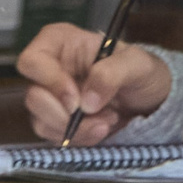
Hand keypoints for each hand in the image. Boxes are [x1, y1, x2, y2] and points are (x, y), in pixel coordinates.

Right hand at [16, 22, 171, 146]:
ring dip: (76, 130)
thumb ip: (111, 74)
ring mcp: (52, 98)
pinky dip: (79, 139)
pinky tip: (102, 129)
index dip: (49, 82)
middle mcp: (49, 69)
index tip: (76, 101)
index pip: (31, 61)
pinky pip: (55, 137)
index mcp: (59, 43)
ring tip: (108, 121)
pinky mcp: (58, 121)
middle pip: (33, 97)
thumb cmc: (140, 70)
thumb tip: (86, 102)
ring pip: (41, 122)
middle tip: (96, 116)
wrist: (150, 98)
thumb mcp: (136, 64)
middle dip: (64, 115)